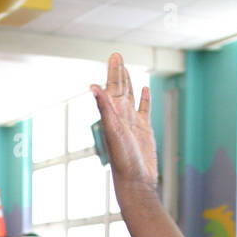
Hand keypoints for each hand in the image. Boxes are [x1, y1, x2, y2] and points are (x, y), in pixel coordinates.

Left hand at [90, 52, 155, 195]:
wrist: (136, 181)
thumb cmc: (122, 160)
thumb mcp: (112, 131)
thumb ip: (104, 108)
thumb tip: (92, 87)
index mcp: (112, 115)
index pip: (112, 87)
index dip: (113, 71)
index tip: (114, 55)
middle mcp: (121, 117)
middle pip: (120, 88)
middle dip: (118, 72)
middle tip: (117, 55)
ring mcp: (132, 123)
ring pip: (130, 97)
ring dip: (129, 82)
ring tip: (126, 69)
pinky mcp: (144, 130)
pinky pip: (143, 109)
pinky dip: (144, 98)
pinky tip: (144, 89)